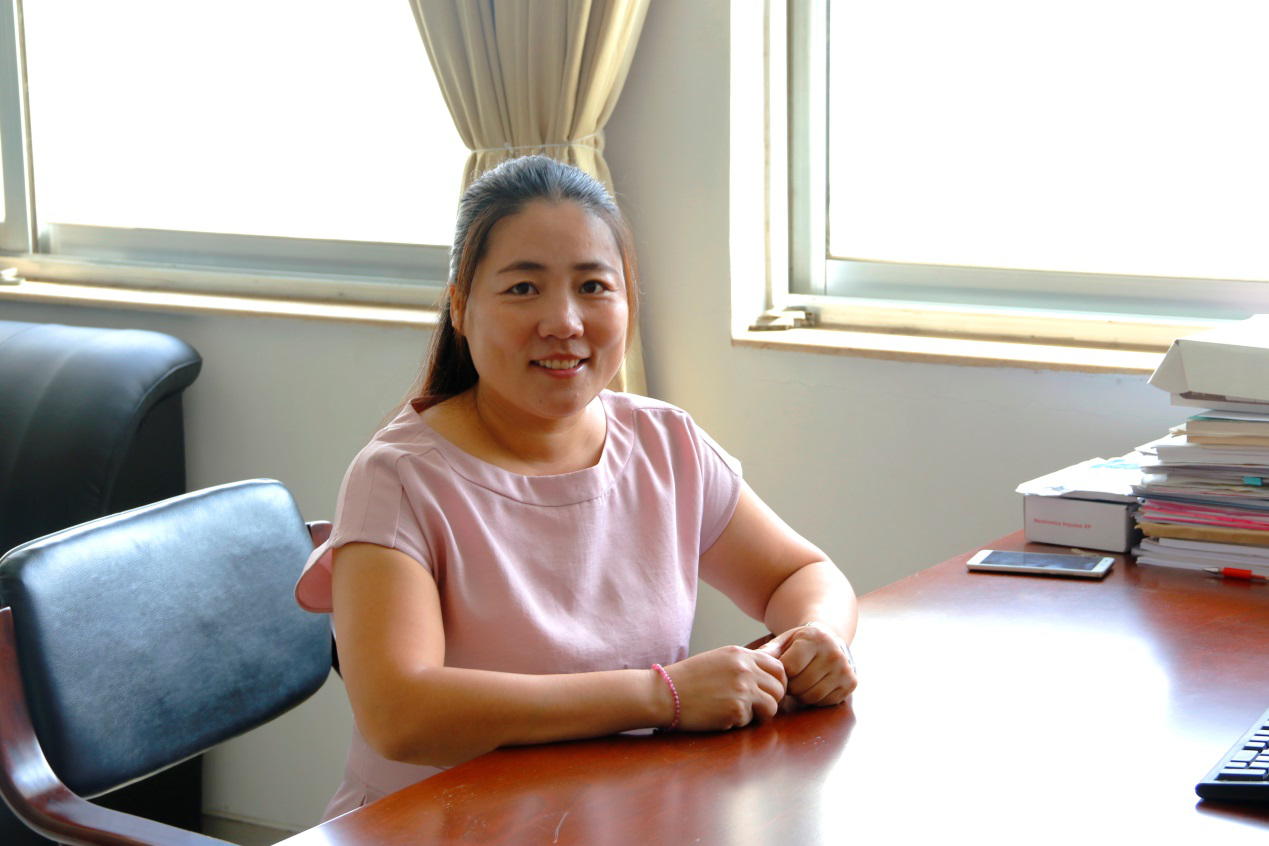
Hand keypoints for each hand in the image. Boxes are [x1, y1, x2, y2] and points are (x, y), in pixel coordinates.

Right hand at [663, 645, 787, 730]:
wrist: (666, 693)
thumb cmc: (689, 678)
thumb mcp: (719, 659)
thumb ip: (744, 663)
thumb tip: (770, 674)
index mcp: (741, 654)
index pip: (779, 667)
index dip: (779, 682)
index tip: (769, 691)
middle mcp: (745, 669)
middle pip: (780, 688)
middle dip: (772, 700)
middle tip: (758, 707)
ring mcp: (742, 690)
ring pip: (772, 706)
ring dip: (760, 713)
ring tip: (741, 713)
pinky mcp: (736, 710)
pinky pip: (750, 720)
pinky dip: (739, 722)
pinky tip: (722, 716)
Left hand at [758, 622, 856, 708]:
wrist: (830, 639)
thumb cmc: (801, 642)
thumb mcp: (785, 641)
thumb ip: (769, 651)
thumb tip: (752, 661)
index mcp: (815, 639)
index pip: (790, 668)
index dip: (781, 674)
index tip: (782, 671)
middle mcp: (833, 653)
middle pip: (800, 685)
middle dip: (790, 686)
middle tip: (791, 680)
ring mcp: (844, 669)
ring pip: (812, 696)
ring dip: (801, 695)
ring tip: (800, 683)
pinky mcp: (851, 683)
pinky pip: (825, 702)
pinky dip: (815, 699)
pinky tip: (814, 686)